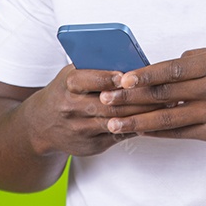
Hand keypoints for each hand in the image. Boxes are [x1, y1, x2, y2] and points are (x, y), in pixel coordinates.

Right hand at [26, 64, 170, 156]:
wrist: (40, 126)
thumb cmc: (64, 91)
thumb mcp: (71, 74)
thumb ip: (94, 67)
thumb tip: (129, 60)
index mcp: (67, 86)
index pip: (86, 80)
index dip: (105, 78)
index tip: (124, 75)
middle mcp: (72, 109)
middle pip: (107, 104)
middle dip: (135, 97)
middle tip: (160, 89)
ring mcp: (81, 130)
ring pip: (116, 122)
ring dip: (142, 114)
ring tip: (165, 104)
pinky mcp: (91, 146)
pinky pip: (118, 136)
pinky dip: (136, 128)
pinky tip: (154, 119)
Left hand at [97, 46, 205, 146]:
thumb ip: (199, 57)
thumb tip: (169, 64)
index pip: (173, 68)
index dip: (145, 75)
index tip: (123, 79)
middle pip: (166, 93)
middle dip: (132, 98)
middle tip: (106, 100)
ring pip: (169, 117)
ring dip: (138, 121)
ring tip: (115, 123)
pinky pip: (181, 133)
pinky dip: (159, 132)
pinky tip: (141, 132)